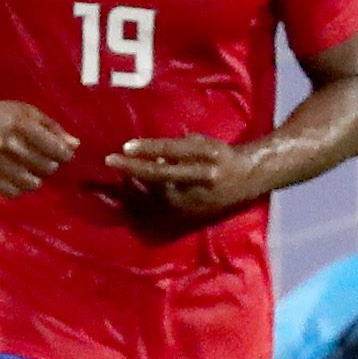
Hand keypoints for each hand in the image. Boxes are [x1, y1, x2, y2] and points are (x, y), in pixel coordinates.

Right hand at [0, 98, 76, 196]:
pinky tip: (17, 180)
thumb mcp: (24, 112)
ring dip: (35, 179)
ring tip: (32, 172)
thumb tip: (75, 145)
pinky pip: (10, 192)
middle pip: (45, 167)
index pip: (55, 149)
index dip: (65, 155)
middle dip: (50, 166)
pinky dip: (19, 189)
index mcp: (19, 124)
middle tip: (45, 162)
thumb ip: (51, 127)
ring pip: (30, 183)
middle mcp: (6, 143)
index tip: (64, 155)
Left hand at [106, 134, 264, 216]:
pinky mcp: (193, 214)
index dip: (147, 148)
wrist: (247, 179)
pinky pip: (161, 209)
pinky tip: (130, 192)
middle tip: (110, 160)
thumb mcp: (202, 143)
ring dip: (133, 185)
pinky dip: (142, 200)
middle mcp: (202, 178)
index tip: (125, 146)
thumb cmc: (220, 155)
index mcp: (208, 155)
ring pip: (156, 194)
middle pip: (160, 176)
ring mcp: (198, 199)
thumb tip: (147, 155)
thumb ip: (176, 147)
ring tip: (118, 175)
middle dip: (132, 168)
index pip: (172, 150)